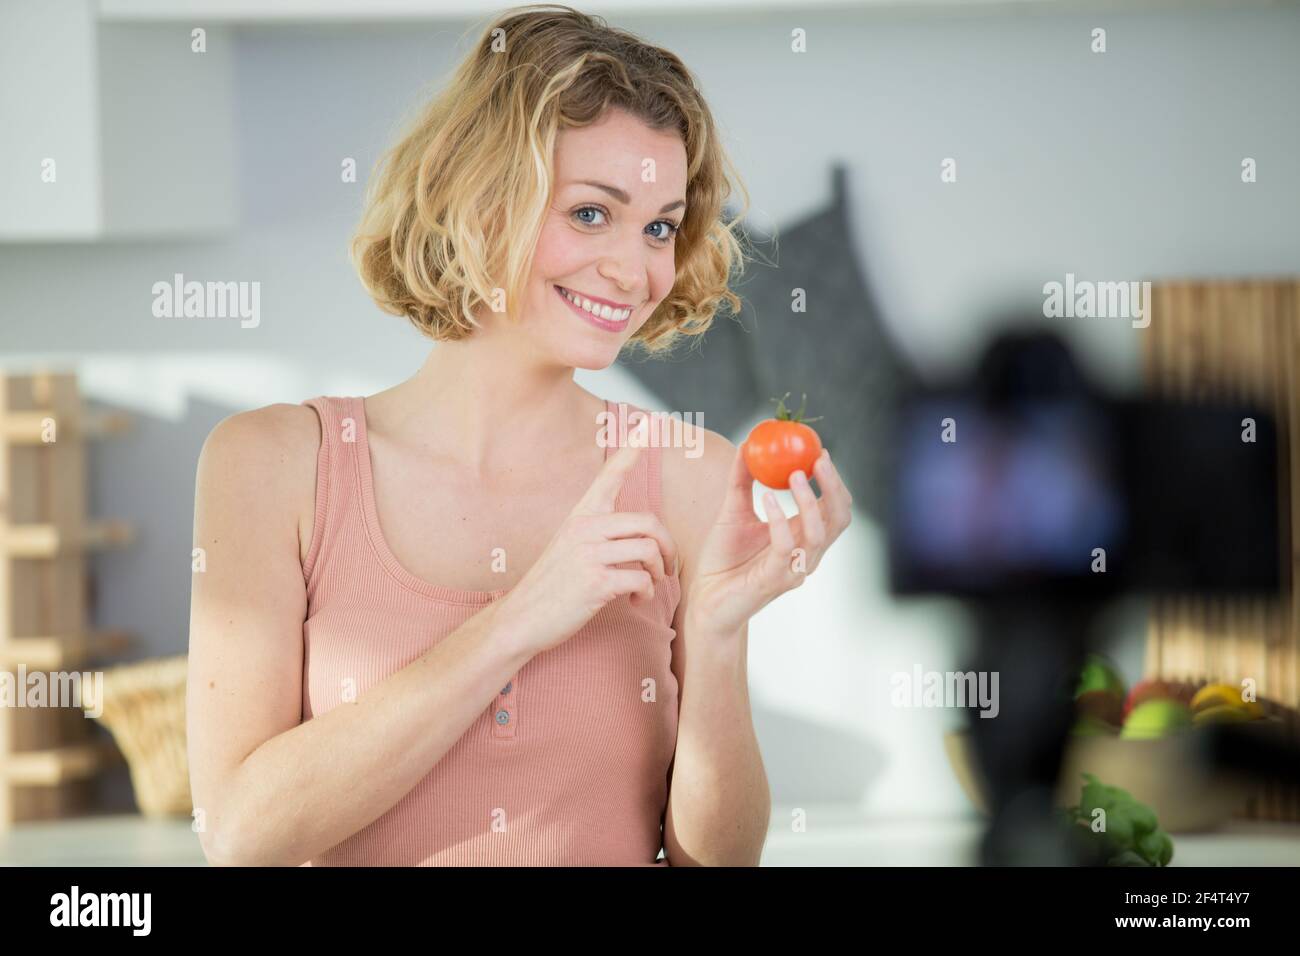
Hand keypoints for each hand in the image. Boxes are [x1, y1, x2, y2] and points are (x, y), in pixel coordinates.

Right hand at [494, 416, 679, 654]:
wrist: (520, 619)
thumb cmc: (552, 586)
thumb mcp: (570, 546)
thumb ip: (599, 533)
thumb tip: (635, 532)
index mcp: (581, 515)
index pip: (611, 474)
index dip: (634, 447)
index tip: (652, 420)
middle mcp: (585, 528)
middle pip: (649, 522)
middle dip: (668, 547)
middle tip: (668, 568)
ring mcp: (589, 554)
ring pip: (649, 551)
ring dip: (658, 573)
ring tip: (649, 586)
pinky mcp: (594, 582)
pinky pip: (640, 578)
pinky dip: (645, 592)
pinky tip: (635, 600)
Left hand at [687, 446, 852, 635]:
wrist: (705, 598)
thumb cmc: (723, 558)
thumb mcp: (732, 511)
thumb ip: (742, 480)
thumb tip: (747, 444)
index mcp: (802, 537)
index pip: (833, 508)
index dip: (833, 481)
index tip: (820, 452)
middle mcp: (806, 554)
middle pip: (838, 519)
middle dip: (833, 486)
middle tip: (818, 459)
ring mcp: (793, 569)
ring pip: (818, 534)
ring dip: (808, 501)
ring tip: (793, 473)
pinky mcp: (774, 580)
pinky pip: (785, 548)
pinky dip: (779, 520)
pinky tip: (767, 498)